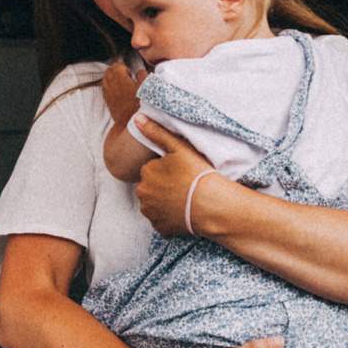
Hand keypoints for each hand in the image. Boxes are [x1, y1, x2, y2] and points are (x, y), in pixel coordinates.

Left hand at [100, 58, 144, 128]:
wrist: (130, 122)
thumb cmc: (139, 105)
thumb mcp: (146, 87)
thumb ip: (142, 75)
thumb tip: (138, 72)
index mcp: (120, 79)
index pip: (116, 65)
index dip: (124, 68)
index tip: (130, 75)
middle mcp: (111, 84)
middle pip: (108, 71)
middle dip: (117, 72)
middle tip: (126, 78)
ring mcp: (108, 92)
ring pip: (105, 79)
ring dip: (112, 79)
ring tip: (122, 85)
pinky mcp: (108, 101)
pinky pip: (105, 88)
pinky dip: (110, 87)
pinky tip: (119, 92)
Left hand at [133, 121, 231, 236]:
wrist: (212, 205)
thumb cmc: (197, 174)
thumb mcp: (179, 148)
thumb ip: (156, 132)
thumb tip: (136, 118)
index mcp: (146, 173)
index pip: (153, 170)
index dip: (167, 170)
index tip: (182, 172)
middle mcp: (143, 194)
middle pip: (151, 187)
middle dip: (163, 186)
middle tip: (184, 185)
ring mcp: (151, 213)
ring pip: (155, 205)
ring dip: (165, 203)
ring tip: (185, 199)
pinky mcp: (160, 229)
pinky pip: (162, 222)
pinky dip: (170, 219)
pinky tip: (184, 212)